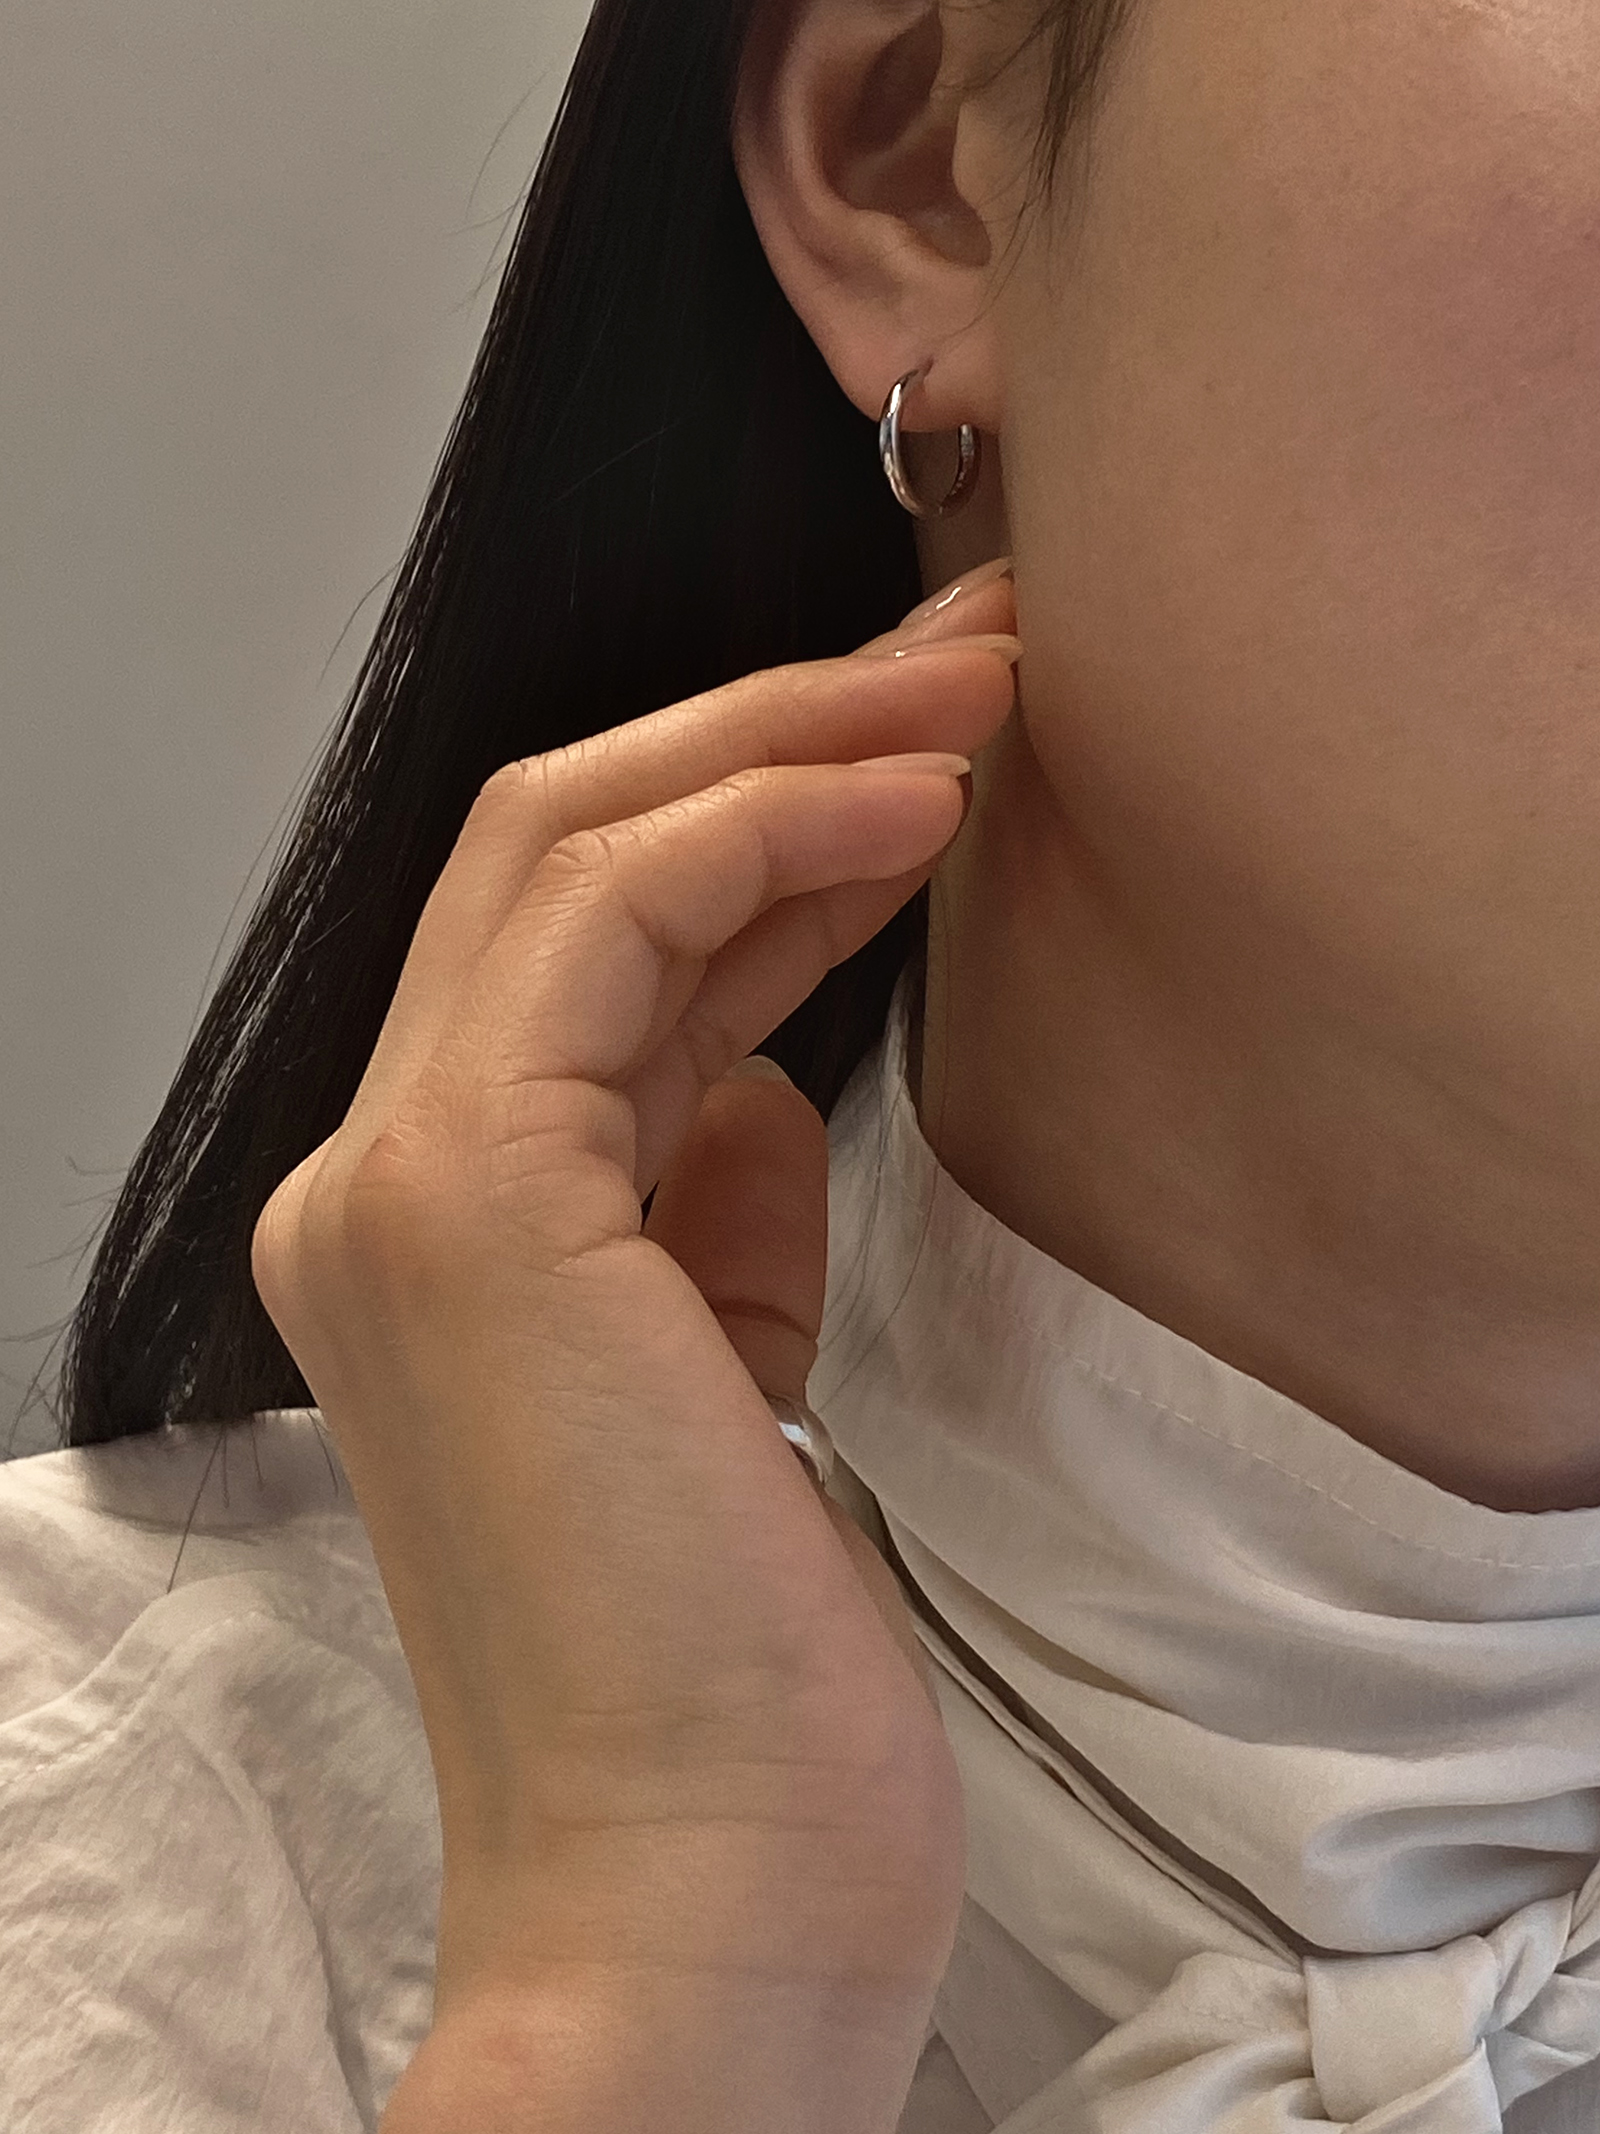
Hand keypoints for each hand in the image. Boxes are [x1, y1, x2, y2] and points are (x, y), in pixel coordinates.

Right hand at [249, 573, 1019, 2030]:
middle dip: (773, 730)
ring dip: (784, 745)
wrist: (697, 1887)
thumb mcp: (727, 1370)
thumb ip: (708, 1201)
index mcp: (430, 1231)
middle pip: (554, 850)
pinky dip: (763, 831)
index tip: (924, 762)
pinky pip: (611, 920)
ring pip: (566, 846)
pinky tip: (914, 809)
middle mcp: (373, 1180)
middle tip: (961, 660)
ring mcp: (397, 1182)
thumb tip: (759, 1064)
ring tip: (967, 699)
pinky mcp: (470, 1200)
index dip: (760, 823)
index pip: (578, 948)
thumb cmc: (733, 1667)